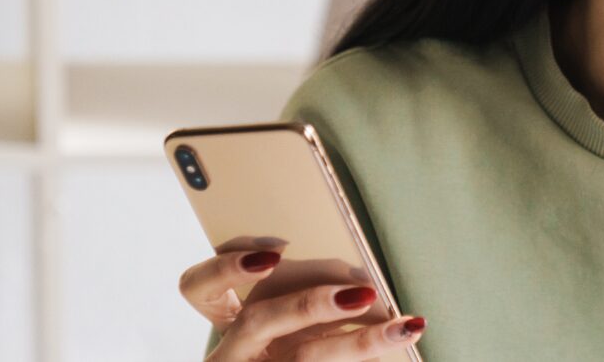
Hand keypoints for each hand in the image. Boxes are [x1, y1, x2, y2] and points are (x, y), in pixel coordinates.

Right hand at [179, 239, 424, 360]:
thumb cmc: (287, 350)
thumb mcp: (286, 328)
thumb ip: (302, 300)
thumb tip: (363, 282)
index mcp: (227, 326)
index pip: (197, 288)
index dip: (225, 267)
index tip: (274, 253)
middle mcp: (233, 355)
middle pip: (260, 321)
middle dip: (312, 303)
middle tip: (363, 291)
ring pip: (302, 360)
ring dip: (360, 341)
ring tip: (405, 327)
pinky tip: (399, 356)